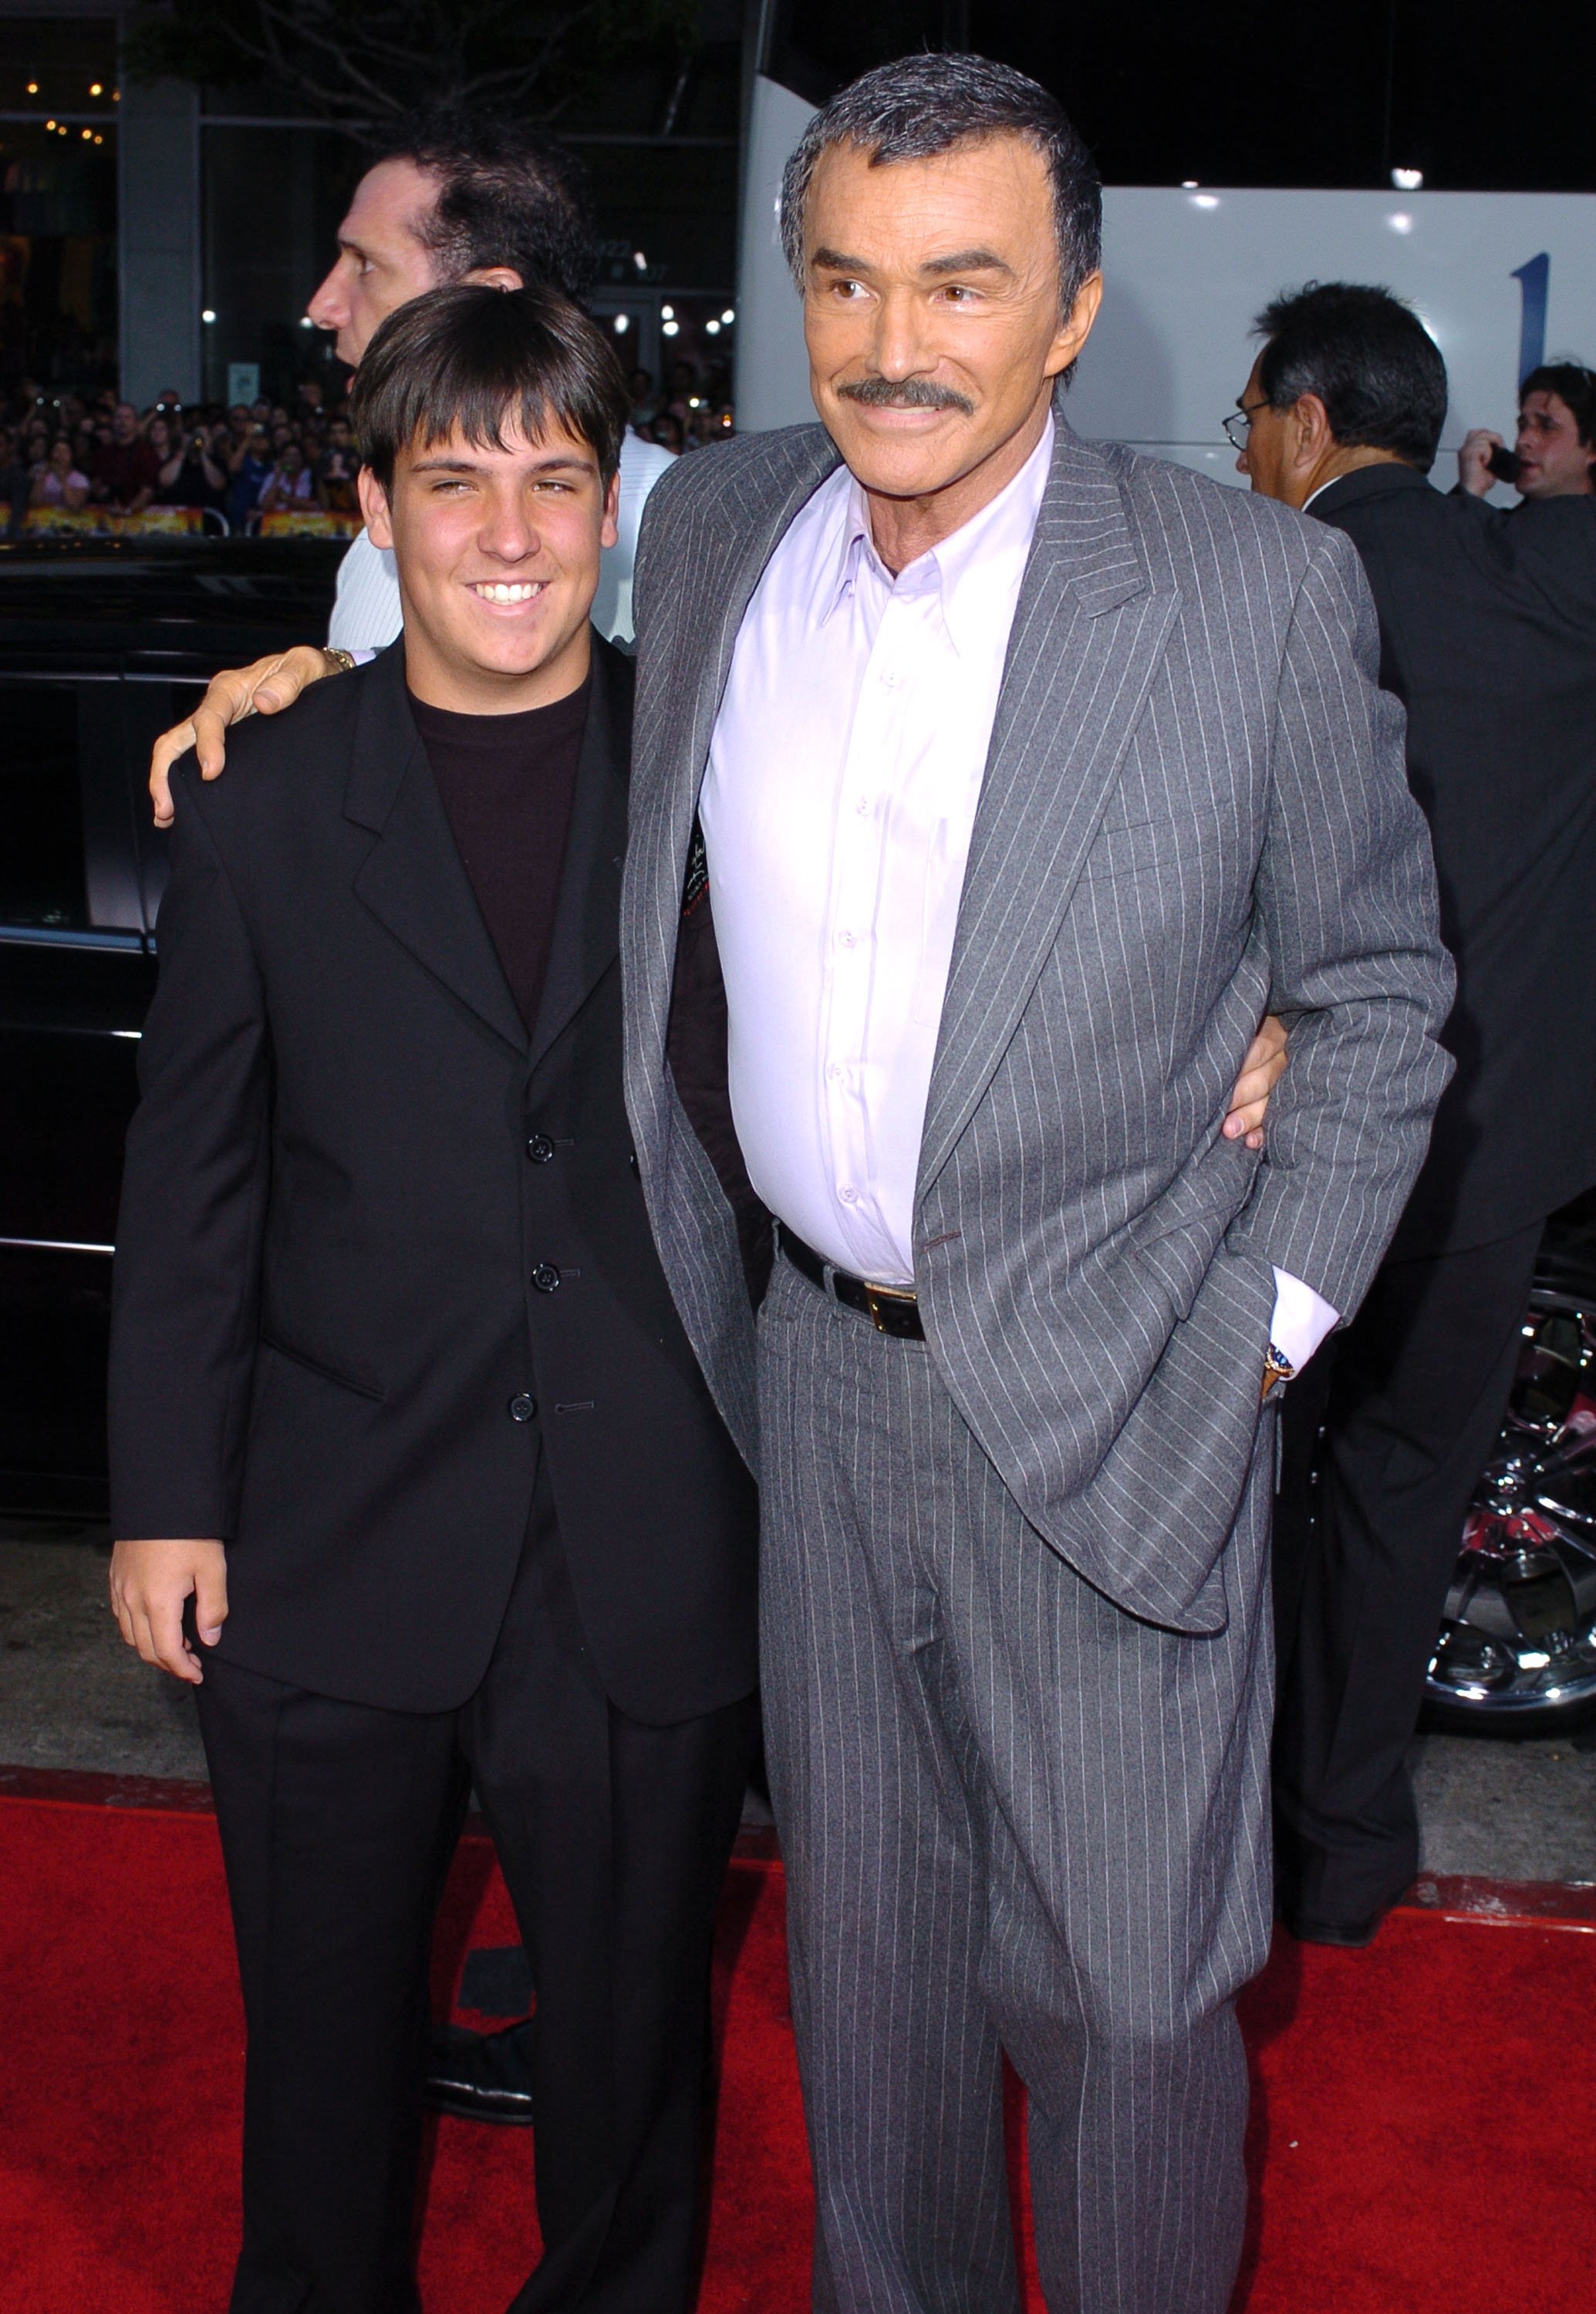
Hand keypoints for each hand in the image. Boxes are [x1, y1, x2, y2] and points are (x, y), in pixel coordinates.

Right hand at [109, 1537, 227, 1683]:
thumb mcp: (212, 1568)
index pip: (167, 1651)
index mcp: (158, 1602)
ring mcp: (120, 1588)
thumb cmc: (190, 1531)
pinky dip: (136, 1629)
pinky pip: (120, 1615)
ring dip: (150, 1647)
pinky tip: (154, 1622)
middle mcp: (132, 1600)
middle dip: (168, 1663)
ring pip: (129, 1635)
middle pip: (144, 1649)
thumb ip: (213, 1607)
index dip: (183, 1669)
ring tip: (177, 1645)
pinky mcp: (115, 1576)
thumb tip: (210, 1639)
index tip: (198, 1675)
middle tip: (191, 1664)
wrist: (160, 1497)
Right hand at [148, 644, 335, 825]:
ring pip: (179, 752)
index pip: (210, 717)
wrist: (316, 679)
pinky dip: (183, 784)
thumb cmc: (308, 671)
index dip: (207, 744)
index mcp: (232, 688)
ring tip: (166, 816)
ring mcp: (218, 727)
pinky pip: (194, 761)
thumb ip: (289, 681)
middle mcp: (218, 708)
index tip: (211, 772)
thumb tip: (265, 702)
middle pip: (179, 738)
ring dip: (168, 783)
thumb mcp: (306, 665)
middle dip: (167, 772)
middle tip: (168, 807)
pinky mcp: (226, 744)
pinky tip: (182, 810)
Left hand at [1222, 1013, 1287, 1149]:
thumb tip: (1202, 1064)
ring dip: (1250, 1117)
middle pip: (1263, 1079)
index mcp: (1270, 1034)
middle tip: (1221, 1110)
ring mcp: (1285, 1082)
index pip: (1258, 1049)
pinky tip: (1251, 1141)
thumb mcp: (1232, 1032)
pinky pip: (1276, 1120)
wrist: (1264, 1044)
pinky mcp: (1285, 1104)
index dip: (1241, 1067)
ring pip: (1270, 1101)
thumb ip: (1224, 1044)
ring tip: (1230, 1130)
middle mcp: (1282, 1057)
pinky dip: (1263, 1132)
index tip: (1216, 1080)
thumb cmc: (1231, 1041)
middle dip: (1240, 1096)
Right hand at [1458, 428, 1502, 496]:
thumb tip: (1501, 444)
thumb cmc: (1480, 481)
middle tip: (1493, 456)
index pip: (1481, 432)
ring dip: (1490, 450)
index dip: (1491, 439)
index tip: (1493, 453)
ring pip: (1485, 437)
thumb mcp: (1490, 461)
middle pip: (1484, 431)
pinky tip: (1483, 464)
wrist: (1474, 492)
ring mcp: (1465, 449)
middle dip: (1493, 441)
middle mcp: (1465, 447)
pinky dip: (1488, 456)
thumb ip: (1493, 450)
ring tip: (1486, 462)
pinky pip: (1484, 446)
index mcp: (1468, 449)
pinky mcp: (1467, 453)